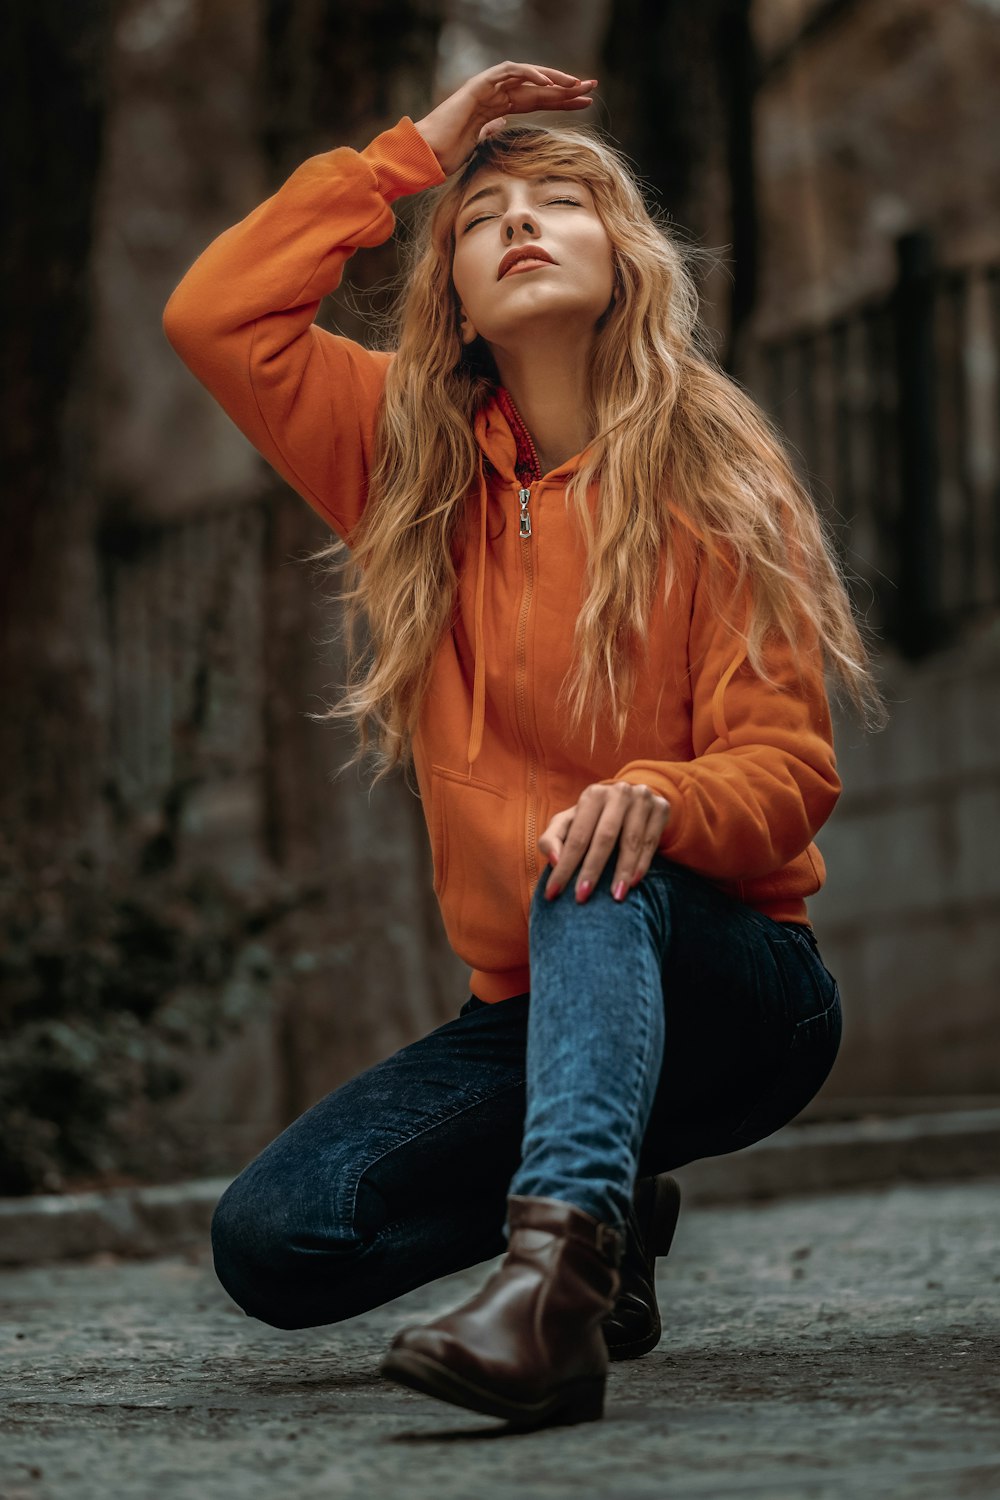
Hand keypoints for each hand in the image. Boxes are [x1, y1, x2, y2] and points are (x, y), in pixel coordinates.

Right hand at [414, 62, 596, 176]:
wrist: (428, 154)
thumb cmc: (448, 155)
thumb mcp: (479, 146)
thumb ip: (492, 132)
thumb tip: (503, 123)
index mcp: (498, 108)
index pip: (536, 101)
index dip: (561, 101)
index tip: (585, 104)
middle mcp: (495, 95)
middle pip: (537, 87)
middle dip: (565, 87)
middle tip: (592, 87)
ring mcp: (487, 88)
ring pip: (527, 75)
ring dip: (553, 78)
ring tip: (575, 84)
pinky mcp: (478, 85)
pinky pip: (509, 72)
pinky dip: (528, 73)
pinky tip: (547, 81)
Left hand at [538, 783, 671, 903]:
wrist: (632, 800)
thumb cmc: (593, 818)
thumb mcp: (569, 823)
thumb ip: (552, 840)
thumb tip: (554, 862)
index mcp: (593, 795)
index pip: (578, 835)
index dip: (565, 865)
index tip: (553, 892)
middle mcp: (619, 793)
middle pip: (605, 837)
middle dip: (592, 870)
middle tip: (582, 897)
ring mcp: (643, 799)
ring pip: (632, 841)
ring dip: (623, 872)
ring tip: (615, 897)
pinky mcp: (661, 809)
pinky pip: (651, 842)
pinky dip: (642, 864)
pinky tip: (632, 883)